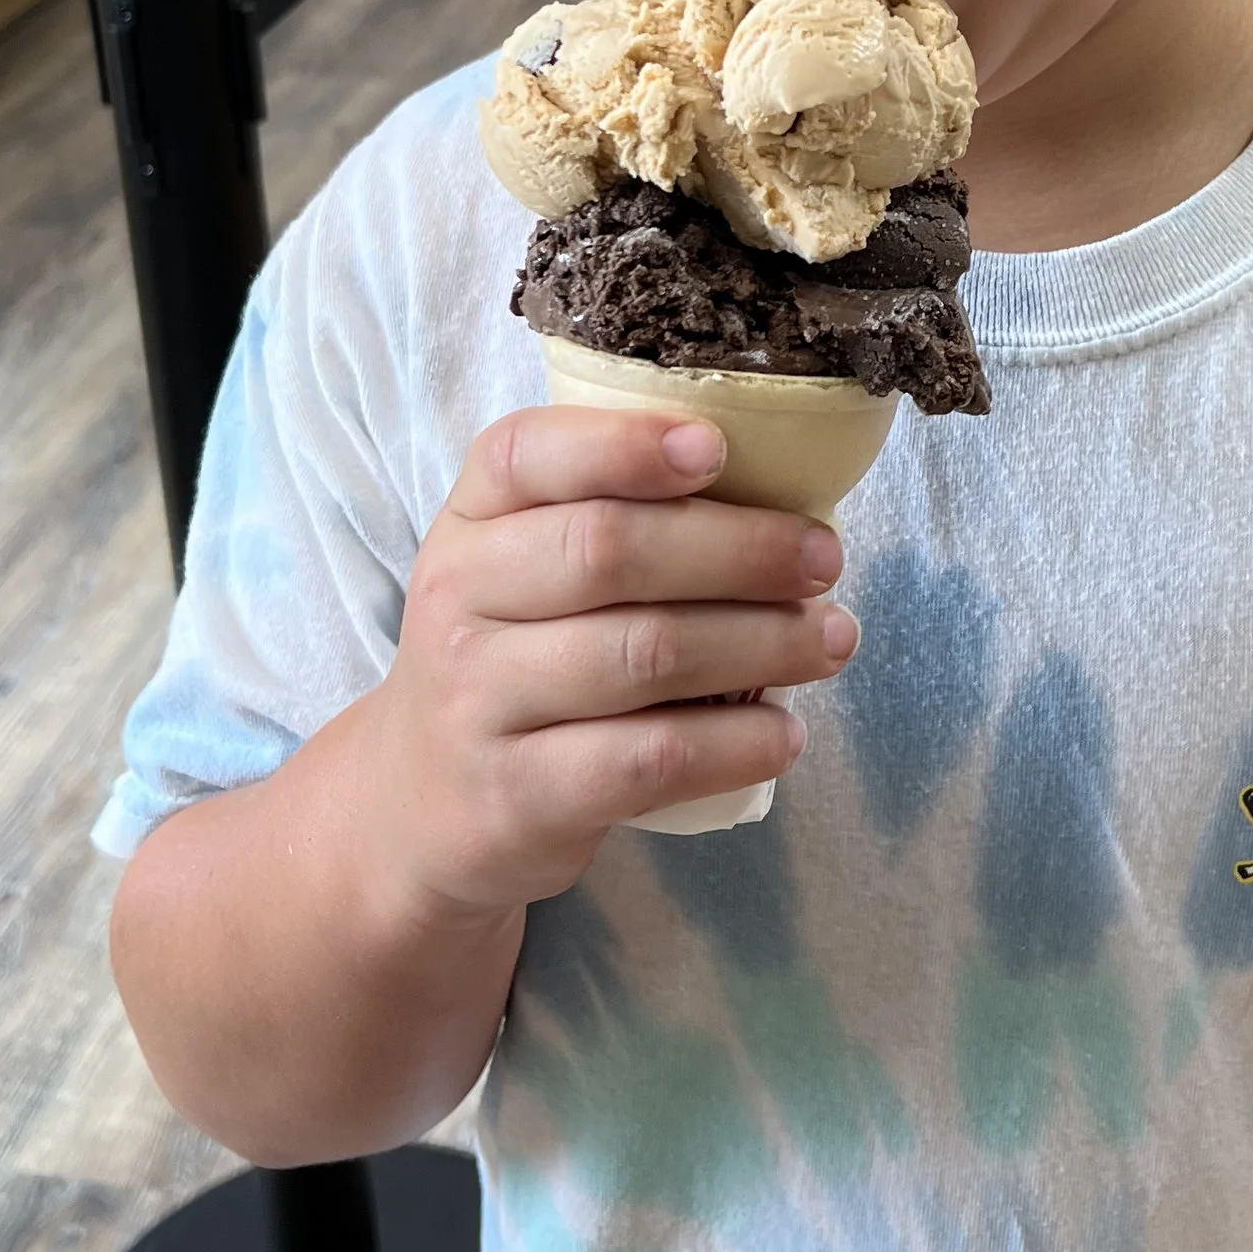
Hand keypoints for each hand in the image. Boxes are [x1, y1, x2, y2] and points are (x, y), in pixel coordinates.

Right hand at [357, 404, 857, 919]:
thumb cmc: (511, 658)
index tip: (717, 448)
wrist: (420, 808)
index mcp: (468, 522)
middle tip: (823, 559)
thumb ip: (609, 515)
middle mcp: (458, 600)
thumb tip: (775, 492)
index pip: (523, 454)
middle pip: (608, 550)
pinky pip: (648, 760)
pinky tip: (784, 733)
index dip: (623, 443)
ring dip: (761, 643)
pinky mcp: (520, 796)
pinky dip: (734, 744)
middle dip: (738, 548)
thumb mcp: (521, 568)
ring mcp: (480, 702)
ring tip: (832, 639)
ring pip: (644, 655)